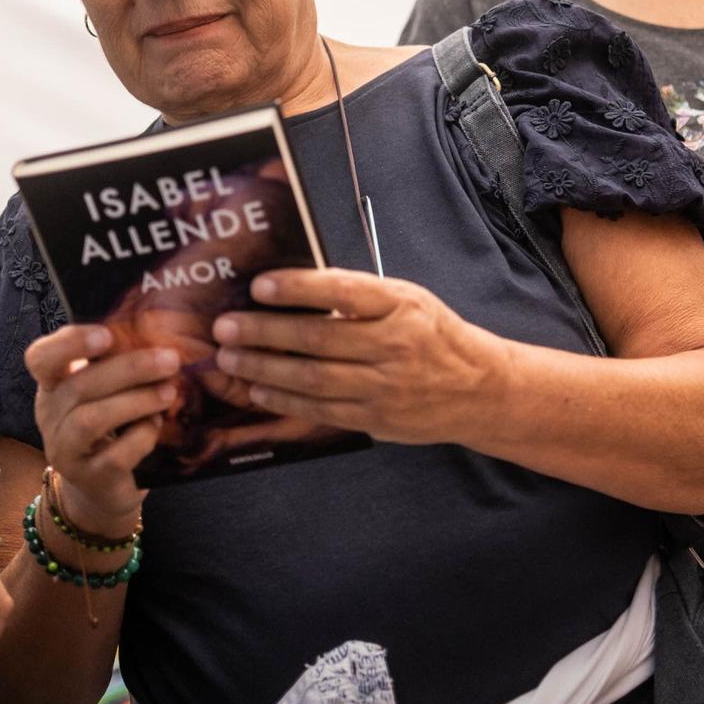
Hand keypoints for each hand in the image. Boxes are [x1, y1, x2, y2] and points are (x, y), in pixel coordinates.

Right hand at [27, 323, 172, 537]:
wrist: (103, 486)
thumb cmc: (108, 424)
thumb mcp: (105, 390)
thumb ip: (117, 365)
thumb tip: (159, 340)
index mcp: (52, 384)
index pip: (40, 358)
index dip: (69, 344)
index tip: (107, 336)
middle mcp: (49, 416)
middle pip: (79, 385)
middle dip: (129, 369)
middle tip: (170, 360)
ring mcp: (65, 451)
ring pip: (91, 420)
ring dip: (136, 402)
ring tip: (169, 392)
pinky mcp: (89, 478)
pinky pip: (115, 456)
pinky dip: (142, 436)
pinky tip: (157, 425)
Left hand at [209, 268, 504, 445]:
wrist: (477, 389)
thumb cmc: (432, 334)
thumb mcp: (407, 300)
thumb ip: (359, 296)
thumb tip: (294, 289)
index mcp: (401, 306)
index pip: (342, 292)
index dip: (297, 288)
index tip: (259, 285)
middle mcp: (394, 345)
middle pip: (318, 338)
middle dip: (264, 332)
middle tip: (225, 326)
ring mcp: (385, 387)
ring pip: (313, 378)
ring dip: (264, 368)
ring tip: (229, 357)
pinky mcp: (376, 418)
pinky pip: (321, 409)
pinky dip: (284, 399)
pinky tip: (258, 389)